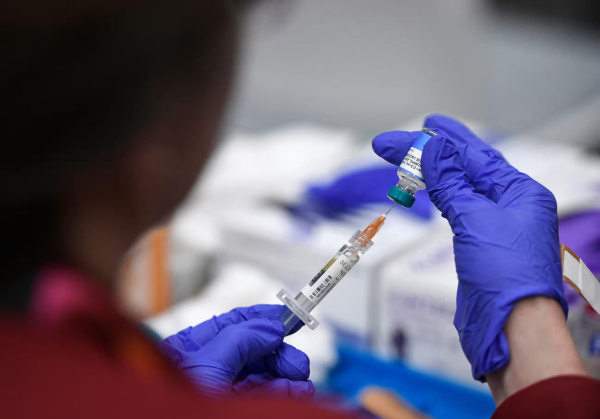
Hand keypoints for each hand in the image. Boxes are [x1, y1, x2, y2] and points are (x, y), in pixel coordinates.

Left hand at [158, 304, 313, 397]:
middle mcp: (208, 369)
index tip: (288, 315)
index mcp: (190, 350)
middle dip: (278, 352)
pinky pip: (263, 397)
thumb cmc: (173, 404)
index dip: (261, 318)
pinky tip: (297, 391)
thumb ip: (239, 340)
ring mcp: (222, 391)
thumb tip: (271, 327)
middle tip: (296, 361)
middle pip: (252, 351)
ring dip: (286, 375)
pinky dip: (284, 393)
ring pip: (261, 376)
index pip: (230, 325)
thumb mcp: (205, 364)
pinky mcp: (236, 409)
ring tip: (301, 378)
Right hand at [372, 114, 567, 380]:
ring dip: (429, 174)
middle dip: (426, 155)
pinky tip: (425, 187)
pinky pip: (455, 210)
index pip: (474, 155)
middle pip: (462, 169)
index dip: (443, 139)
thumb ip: (451, 181)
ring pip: (457, 189)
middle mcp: (509, 205)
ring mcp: (493, 226)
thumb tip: (432, 147)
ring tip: (403, 160)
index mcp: (519, 192)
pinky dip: (437, 197)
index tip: (420, 124)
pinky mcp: (478, 245)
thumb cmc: (506, 276)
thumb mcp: (475, 219)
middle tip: (389, 144)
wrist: (511, 330)